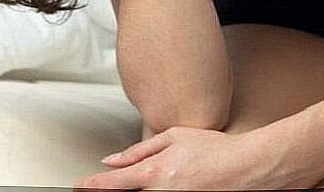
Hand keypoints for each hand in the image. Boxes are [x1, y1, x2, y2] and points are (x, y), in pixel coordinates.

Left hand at [74, 126, 286, 191]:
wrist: (244, 167)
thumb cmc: (214, 149)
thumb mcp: (175, 137)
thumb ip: (140, 149)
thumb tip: (112, 161)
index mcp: (155, 172)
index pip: (112, 184)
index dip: (91, 186)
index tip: (80, 186)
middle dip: (111, 190)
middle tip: (104, 185)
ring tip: (149, 178)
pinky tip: (161, 186)